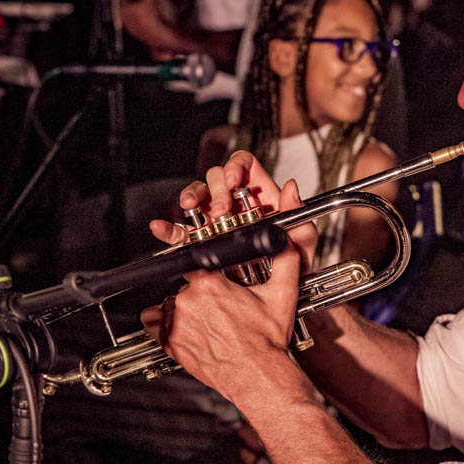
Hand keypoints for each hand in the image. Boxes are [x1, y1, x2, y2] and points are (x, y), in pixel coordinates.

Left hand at [140, 151, 317, 406]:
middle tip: (219, 308)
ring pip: (172, 303)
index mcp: (211, 283)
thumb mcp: (282, 294)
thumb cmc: (267, 341)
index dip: (206, 270)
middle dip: (201, 293)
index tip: (211, 278)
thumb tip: (288, 237)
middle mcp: (189, 301)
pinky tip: (187, 329)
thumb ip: (286, 259)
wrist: (258, 376)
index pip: (196, 260)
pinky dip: (165, 325)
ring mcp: (177, 323)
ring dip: (185, 310)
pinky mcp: (170, 343)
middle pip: (186, 284)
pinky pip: (155, 325)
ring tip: (208, 322)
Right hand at [148, 150, 316, 268]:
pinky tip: (162, 228)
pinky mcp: (200, 241)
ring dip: (191, 197)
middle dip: (216, 191)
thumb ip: (300, 218)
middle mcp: (235, 204)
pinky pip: (181, 231)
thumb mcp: (301, 245)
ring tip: (191, 208)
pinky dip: (169, 228)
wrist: (273, 298)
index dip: (236, 166)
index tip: (233, 181)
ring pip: (197, 197)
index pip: (244, 165)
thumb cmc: (290, 269)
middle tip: (221, 211)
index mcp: (260, 198)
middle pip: (216, 178)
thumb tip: (291, 189)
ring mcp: (215, 221)